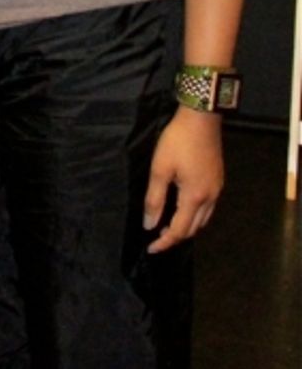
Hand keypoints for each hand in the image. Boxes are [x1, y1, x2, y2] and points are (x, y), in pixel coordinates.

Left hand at [143, 108, 223, 252]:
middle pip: (194, 228)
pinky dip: (195, 214)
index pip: (179, 230)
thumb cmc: (177, 142)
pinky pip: (208, 207)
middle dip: (176, 236)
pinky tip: (183, 206)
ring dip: (186, 226)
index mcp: (195, 197)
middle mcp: (210, 198)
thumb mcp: (160, 168)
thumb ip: (154, 198)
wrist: (201, 119)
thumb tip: (149, 224)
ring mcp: (217, 189)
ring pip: (203, 219)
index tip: (151, 249)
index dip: (164, 242)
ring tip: (167, 224)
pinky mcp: (218, 180)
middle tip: (156, 236)